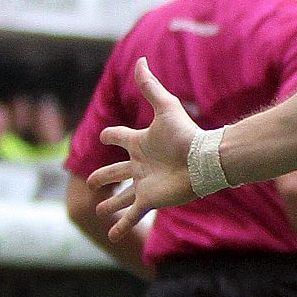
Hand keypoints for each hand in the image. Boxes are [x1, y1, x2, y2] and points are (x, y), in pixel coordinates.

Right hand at [86, 58, 200, 240]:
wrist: (205, 160)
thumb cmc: (186, 134)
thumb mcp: (165, 108)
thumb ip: (151, 86)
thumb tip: (140, 60)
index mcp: (141, 143)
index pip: (121, 138)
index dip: (112, 135)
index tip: (105, 136)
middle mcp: (141, 165)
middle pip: (116, 171)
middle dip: (103, 176)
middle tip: (92, 181)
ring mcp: (144, 184)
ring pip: (122, 196)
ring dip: (111, 204)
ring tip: (100, 211)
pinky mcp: (150, 200)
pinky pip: (131, 215)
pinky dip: (121, 226)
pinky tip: (112, 236)